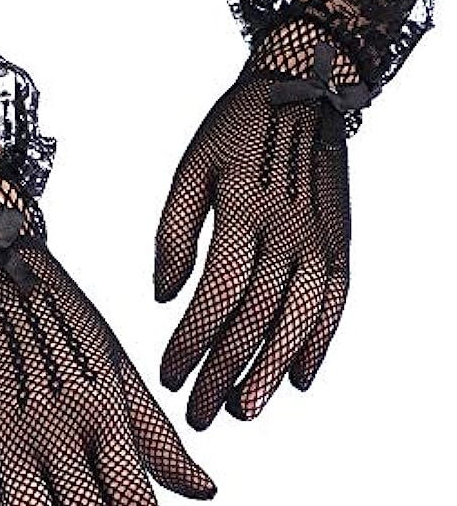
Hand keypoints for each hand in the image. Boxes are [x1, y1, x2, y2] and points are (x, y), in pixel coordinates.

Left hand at [155, 23, 354, 426]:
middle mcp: (287, 233)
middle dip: (222, 373)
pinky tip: (299, 378)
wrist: (302, 91)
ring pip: (296, 321)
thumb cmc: (235, 131)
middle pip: (254, 320)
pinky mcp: (340, 244)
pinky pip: (334, 303)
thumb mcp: (189, 171)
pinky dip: (319, 344)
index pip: (216, 296)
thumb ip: (173, 235)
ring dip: (269, 372)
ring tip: (245, 411)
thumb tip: (165, 297)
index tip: (168, 376)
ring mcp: (320, 241)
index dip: (191, 342)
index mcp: (243, 213)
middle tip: (199, 415)